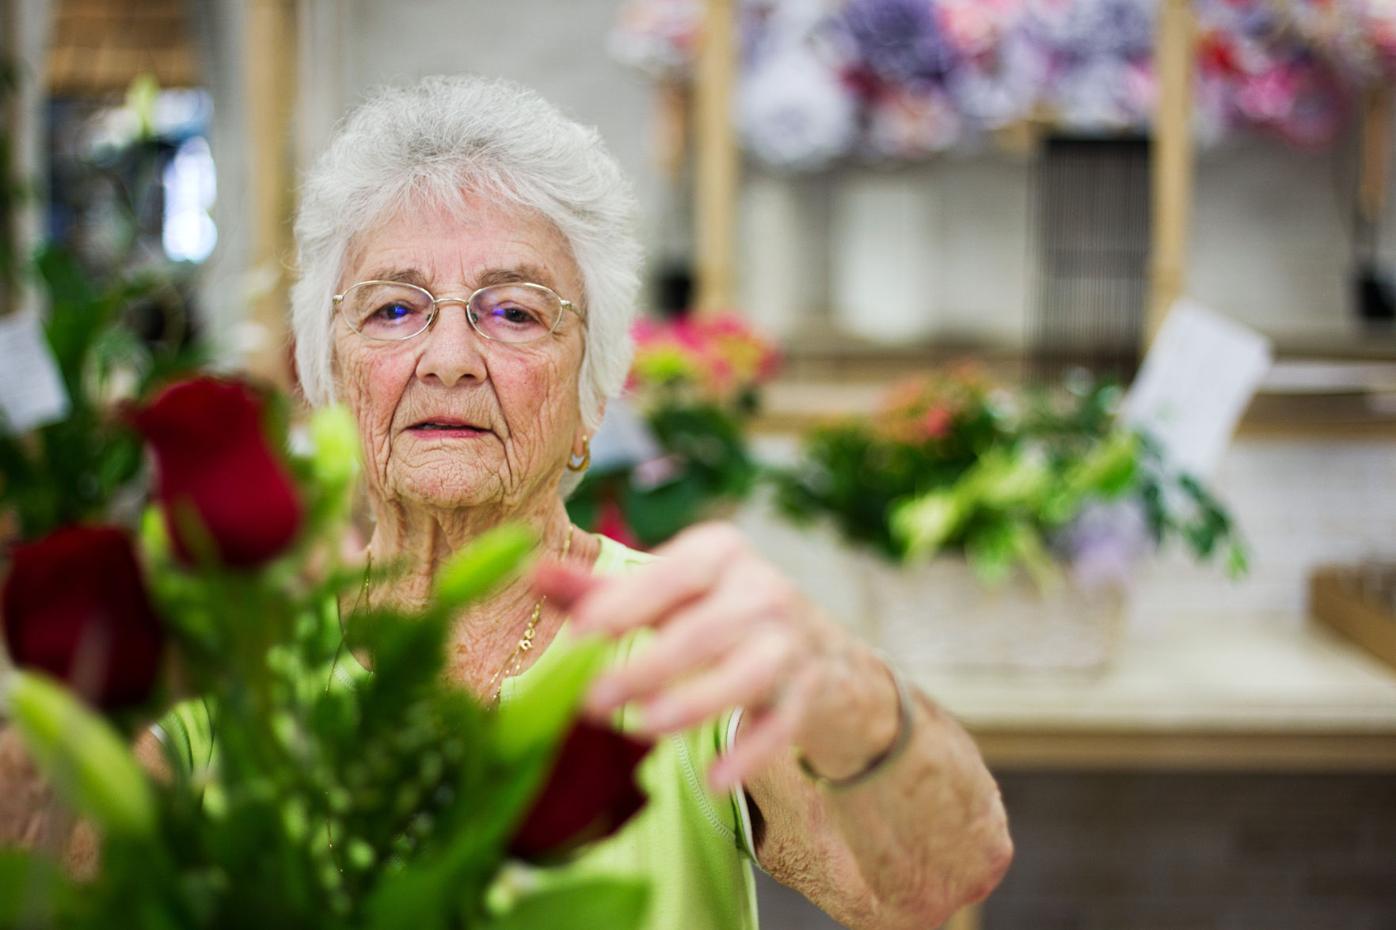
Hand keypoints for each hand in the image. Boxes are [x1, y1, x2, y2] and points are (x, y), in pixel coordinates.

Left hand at [533, 523, 844, 791]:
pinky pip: (779, 726)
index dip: (626, 605)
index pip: (671, 575)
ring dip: (694, 702)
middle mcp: (762, 589)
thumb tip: (530, 569)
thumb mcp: (661, 588)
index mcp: (719, 552)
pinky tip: (714, 781)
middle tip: (591, 703)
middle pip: (703, 631)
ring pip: (746, 675)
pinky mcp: (803, 692)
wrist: (806, 636)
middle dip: (647, 667)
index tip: (579, 636)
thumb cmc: (708, 605)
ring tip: (643, 728)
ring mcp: (787, 642)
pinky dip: (749, 754)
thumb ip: (596, 588)